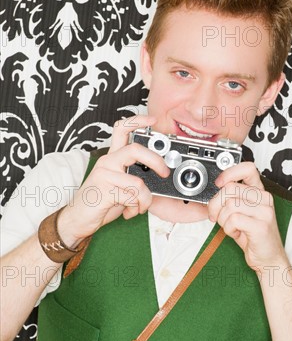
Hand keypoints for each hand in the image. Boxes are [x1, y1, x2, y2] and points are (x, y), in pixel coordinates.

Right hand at [58, 115, 169, 245]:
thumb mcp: (119, 183)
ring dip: (145, 199)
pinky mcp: (104, 191)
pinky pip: (132, 198)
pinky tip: (129, 212)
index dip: (138, 121)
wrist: (77, 219)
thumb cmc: (101, 201)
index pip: (121, 129)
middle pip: (135, 150)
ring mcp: (104, 175)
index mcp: (112, 157)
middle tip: (164, 172)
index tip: (153, 120)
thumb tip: (159, 171)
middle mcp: (107, 162)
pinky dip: (136, 208)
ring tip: (139, 206)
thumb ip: (134, 174)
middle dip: (156, 161)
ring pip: (138, 182)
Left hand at [208, 162, 286, 272]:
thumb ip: (232, 198)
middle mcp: (264, 199)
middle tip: (216, 216)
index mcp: (260, 192)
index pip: (247, 168)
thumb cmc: (253, 236)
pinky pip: (233, 219)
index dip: (229, 173)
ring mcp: (264, 212)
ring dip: (223, 219)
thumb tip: (214, 190)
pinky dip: (229, 229)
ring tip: (231, 227)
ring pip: (229, 205)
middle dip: (215, 204)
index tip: (219, 183)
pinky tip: (237, 233)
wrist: (269, 259)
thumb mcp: (242, 213)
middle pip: (230, 188)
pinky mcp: (261, 226)